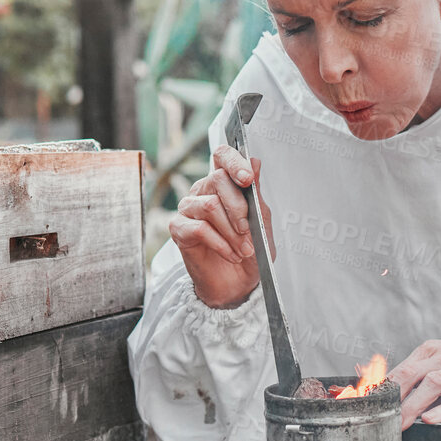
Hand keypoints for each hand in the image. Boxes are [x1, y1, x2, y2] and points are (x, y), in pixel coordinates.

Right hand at [172, 145, 274, 309]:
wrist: (237, 284)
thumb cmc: (249, 251)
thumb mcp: (261, 223)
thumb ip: (256, 194)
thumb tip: (256, 163)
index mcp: (223, 184)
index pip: (222, 156)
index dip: (234, 162)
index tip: (247, 179)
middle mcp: (203, 191)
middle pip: (217, 180)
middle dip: (239, 208)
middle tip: (249, 232)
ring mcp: (188, 208)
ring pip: (210, 206)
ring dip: (232, 232)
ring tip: (243, 250)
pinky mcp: (178, 228)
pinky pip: (200, 228)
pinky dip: (221, 244)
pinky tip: (230, 254)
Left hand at [388, 316, 440, 429]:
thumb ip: (421, 373)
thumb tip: (393, 397)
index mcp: (432, 350)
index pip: (399, 370)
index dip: (381, 390)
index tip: (366, 407)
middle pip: (411, 375)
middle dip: (392, 399)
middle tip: (378, 420)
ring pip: (434, 384)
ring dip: (413, 404)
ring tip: (399, 424)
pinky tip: (430, 419)